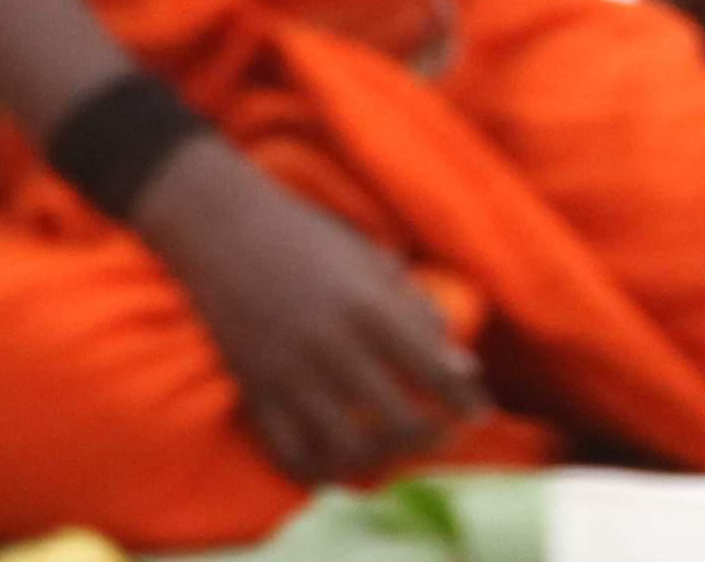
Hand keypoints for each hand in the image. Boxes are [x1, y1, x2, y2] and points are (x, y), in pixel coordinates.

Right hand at [139, 142, 489, 486]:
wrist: (224, 234)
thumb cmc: (312, 240)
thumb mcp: (376, 263)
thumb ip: (419, 313)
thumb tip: (462, 367)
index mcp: (371, 309)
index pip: (434, 373)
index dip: (464, 401)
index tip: (480, 413)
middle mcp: (333, 349)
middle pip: (398, 421)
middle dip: (432, 436)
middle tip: (445, 434)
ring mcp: (290, 376)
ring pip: (347, 449)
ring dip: (382, 459)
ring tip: (398, 450)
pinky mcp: (254, 392)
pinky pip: (290, 453)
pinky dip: (320, 470)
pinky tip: (340, 464)